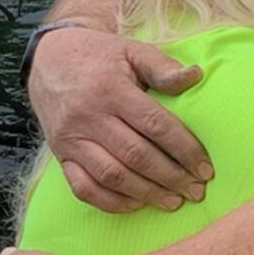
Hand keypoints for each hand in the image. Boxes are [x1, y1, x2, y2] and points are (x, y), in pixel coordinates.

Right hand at [29, 24, 206, 211]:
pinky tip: (136, 204)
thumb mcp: (131, 50)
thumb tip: (195, 75)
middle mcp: (89, 117)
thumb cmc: (99, 56)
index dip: (184, 149)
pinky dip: (110, 202)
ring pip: (111, 176)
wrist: (49, 60)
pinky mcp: (60, 155)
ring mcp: (72, 139)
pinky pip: (83, 187)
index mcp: (111, 89)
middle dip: (170, 177)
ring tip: (173, 201)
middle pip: (135, 155)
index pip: (155, 125)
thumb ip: (162, 66)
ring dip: (146, 193)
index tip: (205, 167)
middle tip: (196, 191)